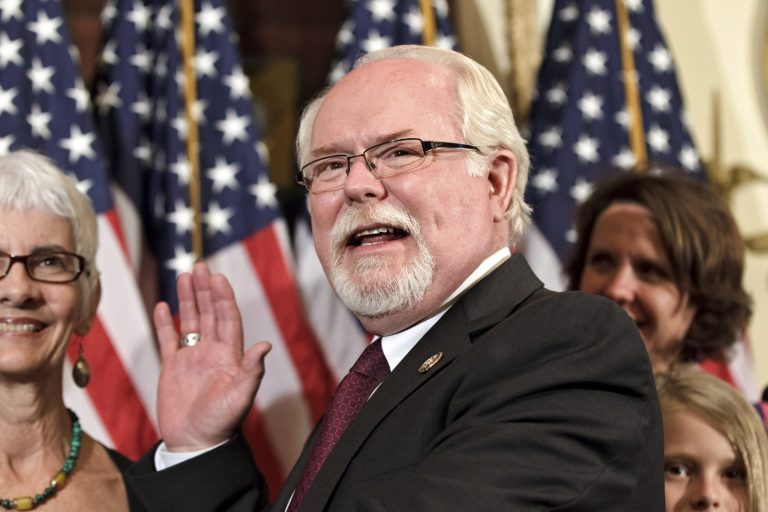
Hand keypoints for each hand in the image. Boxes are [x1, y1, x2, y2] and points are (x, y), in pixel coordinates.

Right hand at [154, 262, 271, 450]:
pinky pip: (168, 340)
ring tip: (183, 276)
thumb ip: (251, 370)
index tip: (217, 277)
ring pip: (189, 321)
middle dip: (205, 290)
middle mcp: (212, 351)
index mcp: (230, 355)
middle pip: (209, 313)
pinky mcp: (172, 368)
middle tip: (199, 266)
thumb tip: (265, 345)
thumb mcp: (239, 396)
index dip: (223, 298)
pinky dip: (164, 323)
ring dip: (187, 299)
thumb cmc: (221, 422)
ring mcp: (192, 358)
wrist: (194, 443)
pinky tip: (162, 305)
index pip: (227, 318)